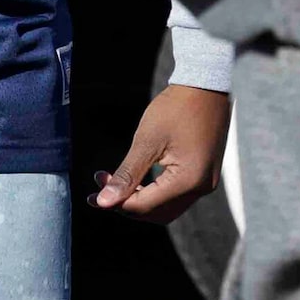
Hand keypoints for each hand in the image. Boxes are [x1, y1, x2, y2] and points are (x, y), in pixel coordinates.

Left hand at [92, 84, 229, 221]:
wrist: (206, 86)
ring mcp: (205, 182)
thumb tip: (103, 202)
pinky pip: (175, 194)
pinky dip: (153, 191)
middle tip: (100, 189)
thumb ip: (127, 174)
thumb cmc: (176, 108)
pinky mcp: (204, 174)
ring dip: (139, 199)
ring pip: (166, 207)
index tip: (93, 194)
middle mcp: (201, 188)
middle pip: (157, 213)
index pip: (146, 206)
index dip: (117, 203)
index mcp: (189, 181)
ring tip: (113, 183)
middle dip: (126, 204)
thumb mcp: (147, 140)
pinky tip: (135, 179)